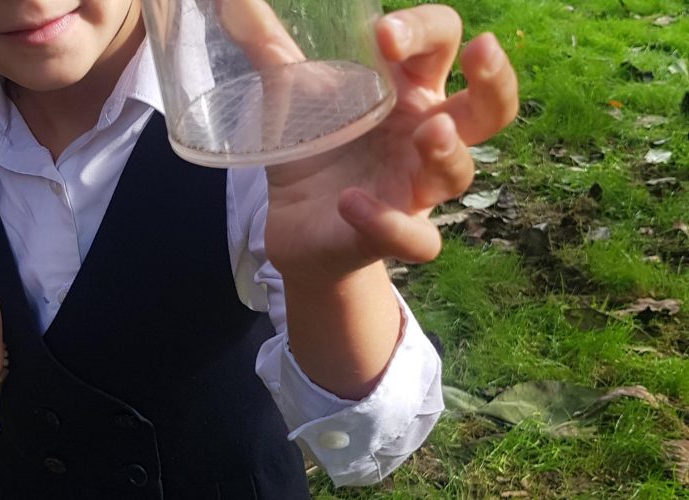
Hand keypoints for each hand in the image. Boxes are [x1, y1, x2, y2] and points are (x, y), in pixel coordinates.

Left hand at [230, 4, 518, 281]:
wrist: (294, 224)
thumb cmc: (313, 144)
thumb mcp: (291, 91)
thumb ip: (266, 44)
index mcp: (409, 89)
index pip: (442, 43)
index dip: (424, 30)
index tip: (383, 34)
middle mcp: (424, 134)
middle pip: (489, 107)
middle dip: (495, 79)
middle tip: (483, 51)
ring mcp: (416, 186)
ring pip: (459, 171)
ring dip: (448, 151)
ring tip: (429, 134)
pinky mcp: (395, 233)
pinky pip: (413, 238)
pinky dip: (388, 223)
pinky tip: (353, 204)